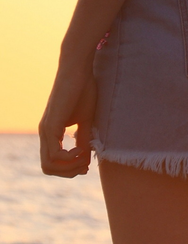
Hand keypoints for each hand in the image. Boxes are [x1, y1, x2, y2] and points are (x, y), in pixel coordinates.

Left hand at [39, 63, 97, 177]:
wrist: (78, 71)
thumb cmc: (83, 91)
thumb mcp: (86, 121)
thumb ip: (84, 140)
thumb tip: (84, 160)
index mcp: (51, 133)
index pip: (52, 163)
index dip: (69, 169)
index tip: (86, 164)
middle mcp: (45, 133)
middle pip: (47, 168)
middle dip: (68, 172)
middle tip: (84, 164)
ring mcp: (46, 130)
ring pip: (48, 164)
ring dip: (69, 167)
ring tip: (83, 157)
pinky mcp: (51, 125)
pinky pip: (54, 154)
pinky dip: (69, 158)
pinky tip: (80, 150)